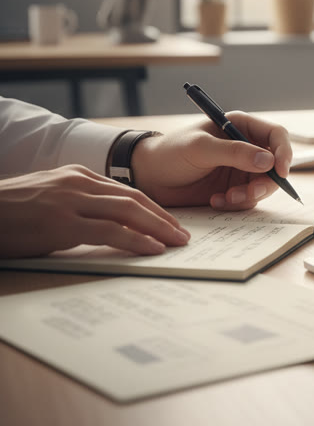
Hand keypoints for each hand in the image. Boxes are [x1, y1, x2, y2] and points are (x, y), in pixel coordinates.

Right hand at [0, 165, 190, 257]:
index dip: (153, 208)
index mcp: (77, 176)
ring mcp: (70, 201)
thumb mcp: (48, 198)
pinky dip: (135, 239)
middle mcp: (78, 183)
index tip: (170, 223)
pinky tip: (152, 249)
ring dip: (158, 228)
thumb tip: (106, 223)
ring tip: (176, 243)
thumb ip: (77, 204)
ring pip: (128, 211)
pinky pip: (109, 230)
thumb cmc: (8, 212)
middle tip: (183, 235)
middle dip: (163, 218)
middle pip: (134, 199)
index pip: (126, 191)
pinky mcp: (61, 223)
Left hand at [131, 111, 292, 210]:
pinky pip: (248, 199)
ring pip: (264, 185)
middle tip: (250, 194)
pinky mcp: (233, 189)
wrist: (149, 178)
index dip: (284, 152)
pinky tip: (216, 201)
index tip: (281, 172)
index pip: (275, 135)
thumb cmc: (171, 153)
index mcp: (240, 126)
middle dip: (266, 182)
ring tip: (226, 199)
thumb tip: (269, 161)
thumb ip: (235, 153)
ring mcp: (240, 169)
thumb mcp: (201, 148)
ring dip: (249, 195)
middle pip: (275, 164)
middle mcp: (245, 147)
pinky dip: (236, 204)